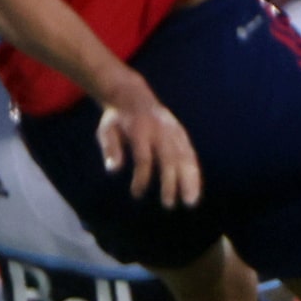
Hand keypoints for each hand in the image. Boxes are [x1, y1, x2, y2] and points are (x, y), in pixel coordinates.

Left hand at [96, 75, 201, 206]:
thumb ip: (110, 148)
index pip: (143, 157)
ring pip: (185, 157)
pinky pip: (190, 153)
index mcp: (140, 129)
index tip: (136, 194)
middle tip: (168, 204)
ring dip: (189, 180)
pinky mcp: (181, 133)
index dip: (141, 177)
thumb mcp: (106, 130)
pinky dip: (193, 171)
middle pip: (168, 158)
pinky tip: (194, 189)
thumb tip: (113, 169)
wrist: (133, 96)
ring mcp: (173, 131)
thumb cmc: (117, 119)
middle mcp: (160, 130)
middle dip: (170, 182)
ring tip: (190, 202)